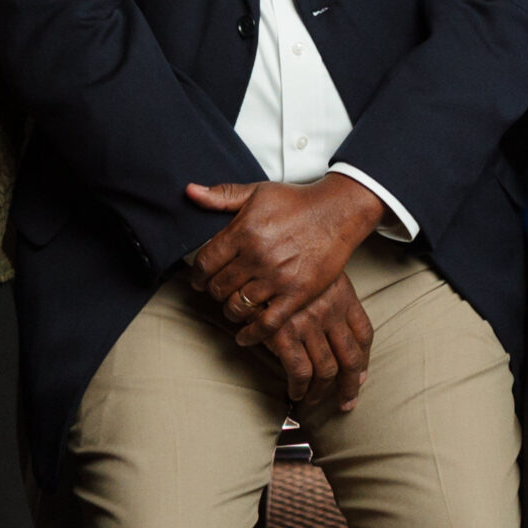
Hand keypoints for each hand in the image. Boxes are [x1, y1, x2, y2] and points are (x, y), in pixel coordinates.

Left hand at [185, 176, 384, 341]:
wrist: (337, 212)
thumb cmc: (297, 201)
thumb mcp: (257, 191)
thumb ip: (222, 195)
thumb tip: (189, 191)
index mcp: (243, 231)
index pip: (205, 262)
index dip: (198, 274)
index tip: (200, 279)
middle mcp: (257, 256)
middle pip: (218, 286)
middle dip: (214, 291)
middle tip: (218, 291)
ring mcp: (277, 277)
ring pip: (238, 306)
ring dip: (231, 309)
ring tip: (233, 305)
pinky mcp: (296, 294)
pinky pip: (267, 323)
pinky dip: (251, 334)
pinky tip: (243, 336)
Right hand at [248, 273, 375, 409]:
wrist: (256, 260)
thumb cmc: (284, 265)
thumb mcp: (316, 273)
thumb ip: (328, 297)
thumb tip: (336, 331)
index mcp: (343, 294)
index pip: (363, 333)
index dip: (364, 359)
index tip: (361, 374)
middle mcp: (330, 310)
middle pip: (351, 357)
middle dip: (350, 384)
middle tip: (346, 401)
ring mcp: (310, 324)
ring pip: (327, 370)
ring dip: (321, 391)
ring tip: (313, 399)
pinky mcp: (286, 334)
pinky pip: (300, 372)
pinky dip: (299, 387)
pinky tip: (295, 392)